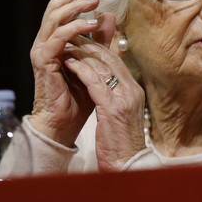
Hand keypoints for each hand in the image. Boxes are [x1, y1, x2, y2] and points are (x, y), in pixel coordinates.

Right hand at [29, 0, 111, 145]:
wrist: (65, 122)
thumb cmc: (78, 96)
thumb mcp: (94, 61)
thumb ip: (99, 40)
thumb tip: (107, 16)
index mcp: (54, 41)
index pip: (62, 10)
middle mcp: (44, 42)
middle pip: (55, 8)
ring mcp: (42, 51)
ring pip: (55, 18)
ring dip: (76, 7)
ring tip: (95, 2)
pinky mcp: (44, 61)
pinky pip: (59, 38)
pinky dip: (75, 28)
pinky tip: (91, 24)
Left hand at [63, 36, 145, 170]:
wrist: (127, 166)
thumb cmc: (120, 143)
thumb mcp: (119, 114)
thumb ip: (114, 96)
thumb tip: (102, 82)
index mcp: (134, 90)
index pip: (116, 61)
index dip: (98, 47)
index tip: (82, 40)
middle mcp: (132, 90)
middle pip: (110, 58)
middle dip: (89, 44)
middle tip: (72, 36)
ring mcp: (124, 98)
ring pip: (102, 65)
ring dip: (82, 53)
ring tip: (66, 46)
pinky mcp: (113, 108)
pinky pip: (95, 81)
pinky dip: (80, 69)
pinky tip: (68, 63)